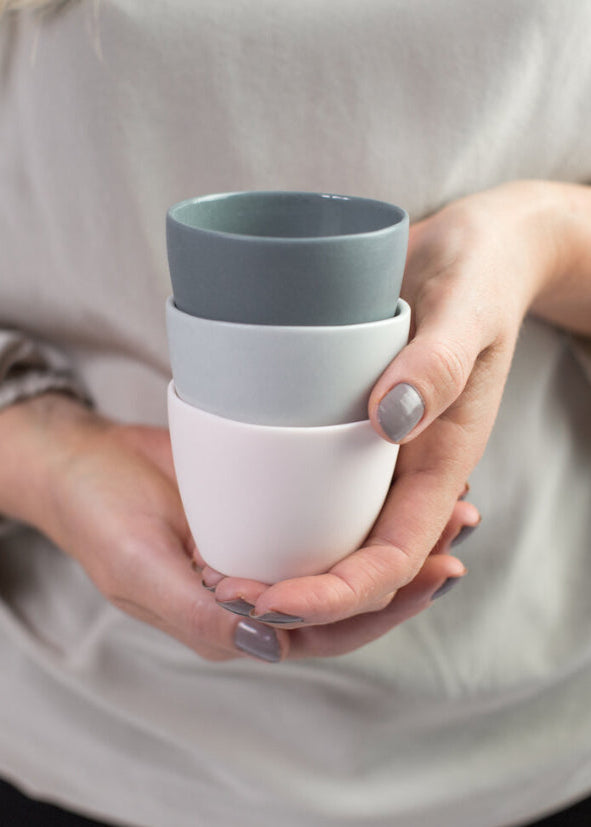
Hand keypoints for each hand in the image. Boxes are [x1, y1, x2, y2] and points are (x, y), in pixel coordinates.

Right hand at [0, 393, 472, 662]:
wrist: (81, 462)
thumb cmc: (101, 519)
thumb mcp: (140, 572)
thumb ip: (200, 617)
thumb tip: (271, 645)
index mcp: (239, 621)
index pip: (329, 631)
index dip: (387, 607)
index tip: (436, 570)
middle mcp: (262, 586)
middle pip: (351, 590)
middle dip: (410, 567)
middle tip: (460, 526)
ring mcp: (266, 542)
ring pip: (344, 548)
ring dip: (396, 529)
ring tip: (451, 499)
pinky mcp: (264, 500)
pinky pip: (322, 505)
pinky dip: (362, 494)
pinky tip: (396, 470)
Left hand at [206, 181, 586, 631]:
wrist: (472, 249)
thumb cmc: (481, 276)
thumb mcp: (469, 310)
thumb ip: (439, 364)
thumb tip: (389, 421)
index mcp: (442, 465)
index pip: (394, 559)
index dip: (337, 594)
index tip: (275, 601)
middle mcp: (406, 469)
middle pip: (354, 562)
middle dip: (296, 594)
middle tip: (225, 591)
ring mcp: (376, 449)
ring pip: (331, 528)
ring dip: (280, 561)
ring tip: (216, 567)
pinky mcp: (347, 419)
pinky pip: (314, 475)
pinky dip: (278, 502)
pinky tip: (232, 500)